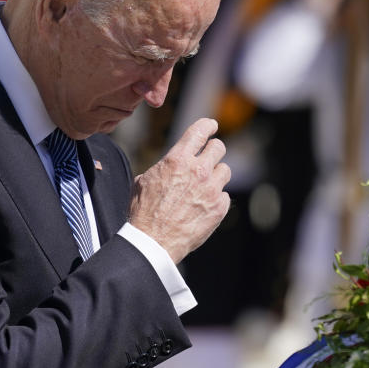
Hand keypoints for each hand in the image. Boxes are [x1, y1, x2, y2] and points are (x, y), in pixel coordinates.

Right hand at [129, 117, 230, 263]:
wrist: (154, 242)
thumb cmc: (144, 212)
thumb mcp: (144, 181)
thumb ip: (162, 167)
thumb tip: (167, 165)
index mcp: (177, 159)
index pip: (200, 131)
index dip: (208, 125)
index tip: (211, 126)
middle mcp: (198, 171)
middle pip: (218, 147)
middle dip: (213, 150)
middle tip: (208, 157)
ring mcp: (211, 189)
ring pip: (225, 170)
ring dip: (215, 175)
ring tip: (204, 186)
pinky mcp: (219, 207)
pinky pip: (224, 195)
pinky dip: (216, 198)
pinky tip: (203, 206)